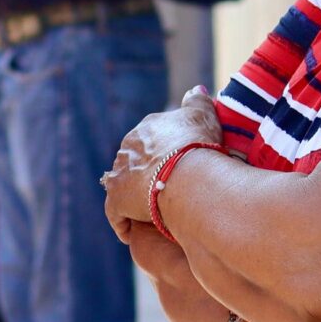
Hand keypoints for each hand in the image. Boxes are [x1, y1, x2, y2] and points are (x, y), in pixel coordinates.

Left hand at [103, 87, 223, 238]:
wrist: (187, 175)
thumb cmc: (199, 146)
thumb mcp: (204, 116)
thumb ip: (198, 102)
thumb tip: (196, 89)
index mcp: (147, 129)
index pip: (150, 140)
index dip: (162, 154)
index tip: (175, 166)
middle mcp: (128, 148)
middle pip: (134, 162)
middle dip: (145, 174)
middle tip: (164, 190)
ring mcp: (120, 174)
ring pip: (123, 186)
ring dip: (134, 197)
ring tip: (151, 211)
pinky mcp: (116, 200)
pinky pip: (117, 214)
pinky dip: (124, 223)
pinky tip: (136, 232)